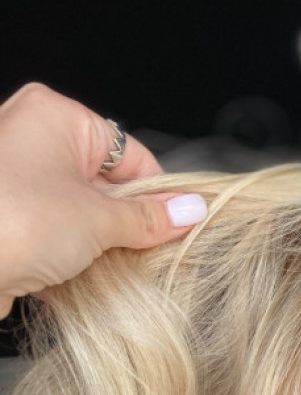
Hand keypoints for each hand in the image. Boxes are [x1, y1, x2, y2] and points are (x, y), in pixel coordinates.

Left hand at [0, 82, 206, 318]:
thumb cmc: (16, 222)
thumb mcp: (99, 220)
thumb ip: (148, 219)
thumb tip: (189, 212)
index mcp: (55, 116)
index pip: (130, 154)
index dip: (158, 194)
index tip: (178, 227)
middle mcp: (31, 138)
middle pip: (105, 184)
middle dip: (127, 223)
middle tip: (149, 254)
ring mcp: (15, 180)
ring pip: (80, 213)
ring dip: (101, 245)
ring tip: (115, 268)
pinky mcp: (7, 220)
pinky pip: (54, 235)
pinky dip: (72, 258)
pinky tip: (84, 278)